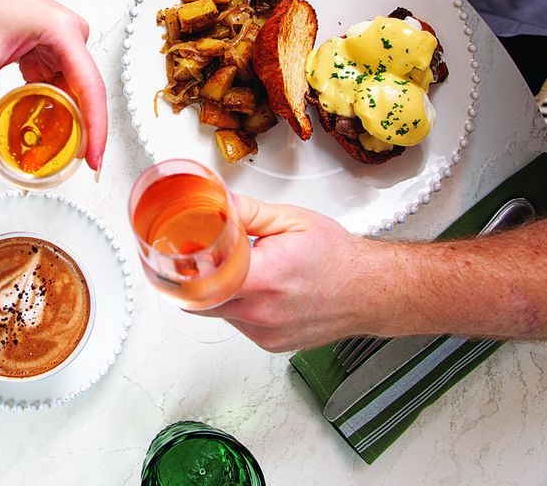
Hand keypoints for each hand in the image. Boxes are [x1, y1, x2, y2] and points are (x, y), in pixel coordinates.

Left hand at [0, 0, 107, 170]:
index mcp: (64, 34)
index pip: (90, 90)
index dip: (96, 130)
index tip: (96, 162)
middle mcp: (73, 37)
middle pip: (86, 94)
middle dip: (81, 131)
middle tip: (74, 168)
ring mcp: (65, 43)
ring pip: (72, 92)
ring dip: (63, 120)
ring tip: (54, 152)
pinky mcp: (53, 48)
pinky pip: (58, 84)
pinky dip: (50, 105)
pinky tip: (41, 127)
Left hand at [195, 194, 391, 351]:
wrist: (372, 291)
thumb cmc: (339, 258)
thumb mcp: (291, 220)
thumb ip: (246, 212)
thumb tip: (215, 203)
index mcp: (265, 278)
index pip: (199, 282)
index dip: (182, 268)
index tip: (174, 255)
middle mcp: (262, 313)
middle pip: (200, 301)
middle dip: (195, 278)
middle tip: (201, 257)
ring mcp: (265, 333)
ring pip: (219, 313)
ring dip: (219, 291)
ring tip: (244, 270)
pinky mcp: (269, 344)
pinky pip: (238, 323)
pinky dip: (239, 305)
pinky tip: (259, 289)